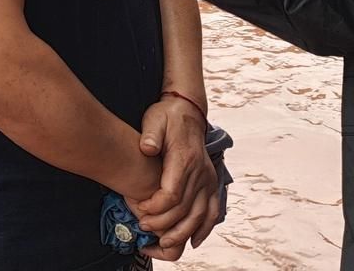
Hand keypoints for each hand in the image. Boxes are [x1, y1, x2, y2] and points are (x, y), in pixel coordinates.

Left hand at [132, 98, 219, 258]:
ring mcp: (208, 179)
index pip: (172, 193)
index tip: (140, 209)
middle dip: (163, 224)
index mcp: (185, 159)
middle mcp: (200, 172)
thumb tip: (146, 148)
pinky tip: (194, 241)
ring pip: (200, 215)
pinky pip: (213, 211)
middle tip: (143, 227)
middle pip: (185, 209)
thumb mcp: (154, 119)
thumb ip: (150, 134)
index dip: (156, 207)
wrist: (186, 111)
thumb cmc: (166, 116)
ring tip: (163, 242)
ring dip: (182, 233)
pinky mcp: (210, 182)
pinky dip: (205, 229)